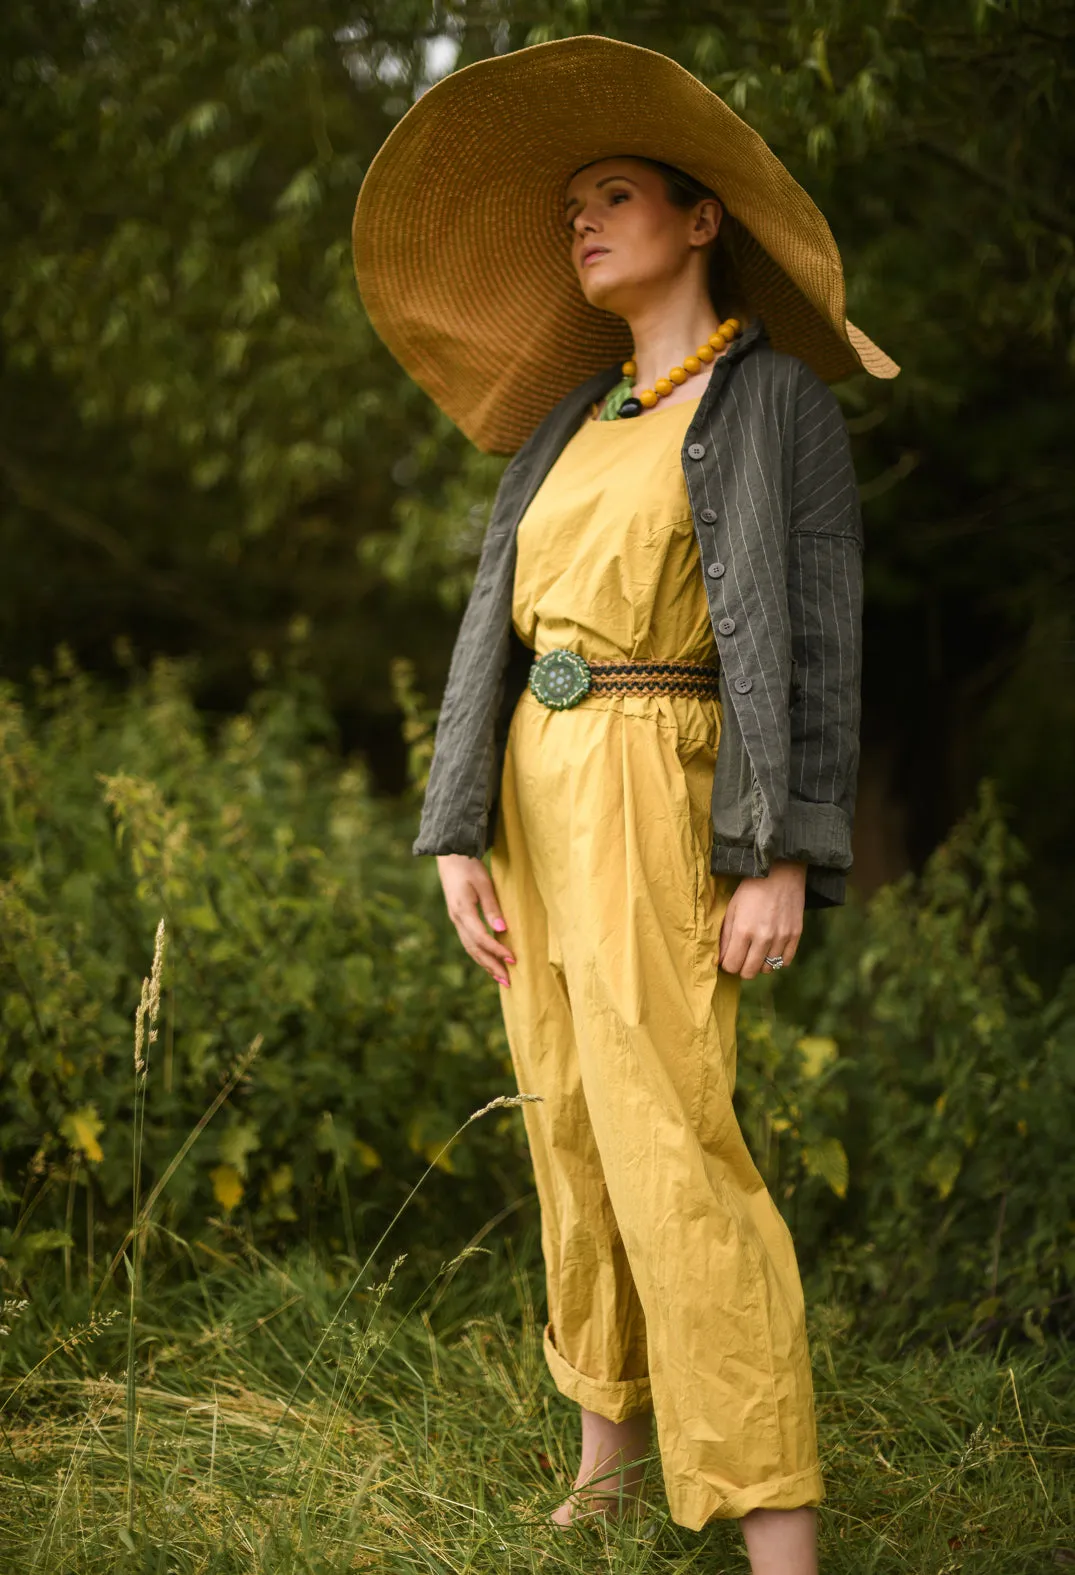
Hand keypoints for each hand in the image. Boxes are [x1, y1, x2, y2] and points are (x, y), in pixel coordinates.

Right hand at [436, 854, 515, 987]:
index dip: (497, 950)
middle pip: (475, 949)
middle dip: (492, 966)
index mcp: (463, 911)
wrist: (450, 857)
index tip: (513, 959)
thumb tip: (502, 931)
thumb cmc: (469, 867)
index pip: (481, 938)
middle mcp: (457, 919)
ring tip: (501, 978)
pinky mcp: (458, 919)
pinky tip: (489, 961)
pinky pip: (469, 942)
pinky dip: (480, 954)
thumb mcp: (484, 884)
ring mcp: (456, 920)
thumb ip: (492, 908)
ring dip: (486, 964)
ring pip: (470, 948)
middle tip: (508, 981)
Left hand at [716, 860, 805, 978]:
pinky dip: (777, 959)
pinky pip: (785, 961)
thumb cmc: (751, 889)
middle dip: (741, 968)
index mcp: (743, 930)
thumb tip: (721, 959)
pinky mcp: (795, 935)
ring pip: (768, 969)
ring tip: (757, 950)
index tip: (728, 958)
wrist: (781, 872)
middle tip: (741, 958)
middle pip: (749, 972)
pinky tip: (771, 948)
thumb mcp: (732, 908)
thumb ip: (726, 936)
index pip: (732, 965)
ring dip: (760, 963)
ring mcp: (781, 937)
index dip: (727, 965)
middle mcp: (763, 937)